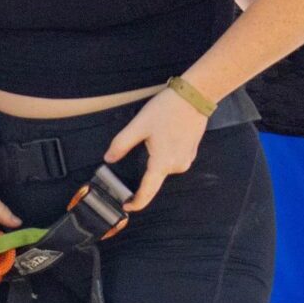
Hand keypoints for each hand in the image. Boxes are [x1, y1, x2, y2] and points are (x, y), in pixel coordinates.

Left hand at [103, 89, 206, 211]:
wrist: (194, 96)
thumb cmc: (168, 109)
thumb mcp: (139, 125)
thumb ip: (121, 144)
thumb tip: (109, 158)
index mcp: (162, 162)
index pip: (147, 191)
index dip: (136, 202)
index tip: (126, 206)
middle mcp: (177, 166)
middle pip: (154, 177)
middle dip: (144, 170)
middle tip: (137, 150)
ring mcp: (186, 160)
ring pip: (163, 167)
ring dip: (155, 159)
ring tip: (153, 137)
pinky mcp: (190, 153)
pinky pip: (172, 160)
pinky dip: (165, 153)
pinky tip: (163, 136)